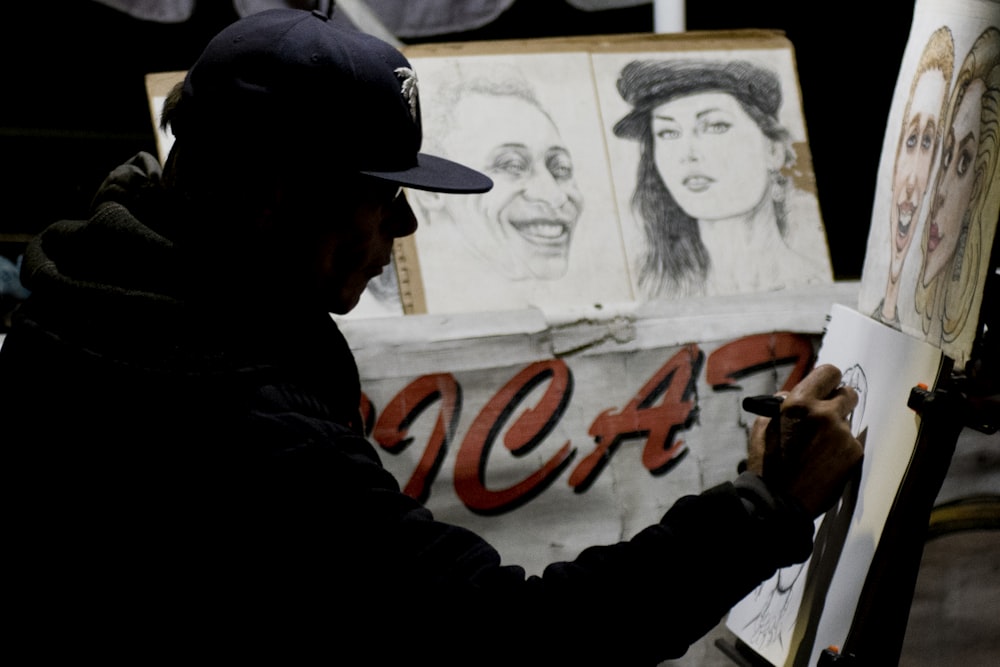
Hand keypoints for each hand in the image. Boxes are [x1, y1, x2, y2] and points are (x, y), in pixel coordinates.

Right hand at [747, 364, 864, 517]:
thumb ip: (780, 405)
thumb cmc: (767, 464)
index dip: (828, 380)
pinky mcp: (853, 453)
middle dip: (839, 402)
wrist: (779, 500)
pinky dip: (840, 449)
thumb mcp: (763, 427)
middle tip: (828, 414)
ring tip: (818, 447)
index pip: (829, 372)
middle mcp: (824, 414)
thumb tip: (791, 394)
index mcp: (799, 404)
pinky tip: (825, 461)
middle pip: (849, 393)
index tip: (826, 387)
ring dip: (837, 429)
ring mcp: (842, 434)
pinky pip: (850, 442)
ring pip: (847, 421)